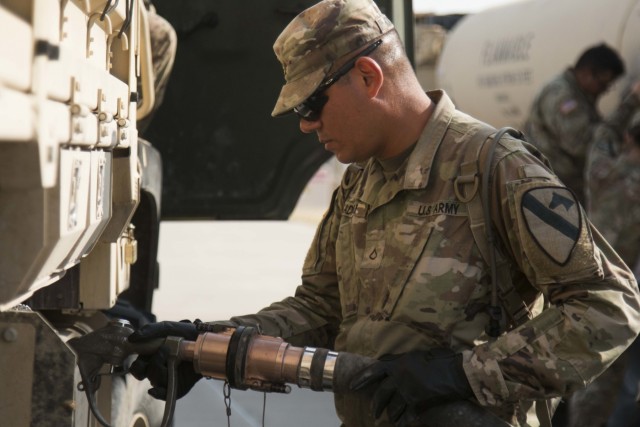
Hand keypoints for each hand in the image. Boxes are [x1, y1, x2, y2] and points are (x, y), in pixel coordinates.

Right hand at [128, 320, 201, 399]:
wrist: (203, 339)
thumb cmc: (185, 333)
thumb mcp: (167, 328)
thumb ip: (149, 330)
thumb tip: (131, 338)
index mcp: (151, 357)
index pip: (137, 367)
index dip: (136, 366)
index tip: (140, 360)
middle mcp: (157, 368)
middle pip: (142, 375)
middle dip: (144, 368)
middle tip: (161, 353)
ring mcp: (168, 377)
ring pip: (154, 380)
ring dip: (159, 369)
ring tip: (174, 357)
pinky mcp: (178, 386)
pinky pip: (165, 394)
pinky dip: (157, 393)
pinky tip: (154, 390)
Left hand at [350, 349, 472, 426]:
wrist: (456, 372)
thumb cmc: (438, 360)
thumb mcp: (415, 356)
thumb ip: (400, 362)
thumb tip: (388, 365)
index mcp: (397, 364)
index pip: (374, 371)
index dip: (361, 378)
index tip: (352, 385)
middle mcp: (399, 378)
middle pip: (381, 394)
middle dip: (376, 405)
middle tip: (374, 412)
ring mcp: (408, 392)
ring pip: (393, 408)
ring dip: (390, 415)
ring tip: (389, 419)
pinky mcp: (418, 404)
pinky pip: (406, 416)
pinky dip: (403, 422)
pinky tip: (400, 425)